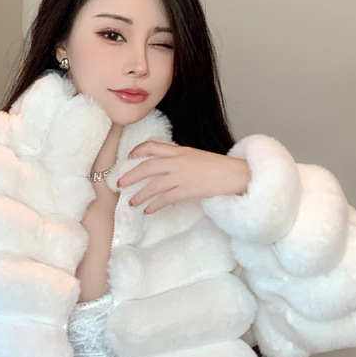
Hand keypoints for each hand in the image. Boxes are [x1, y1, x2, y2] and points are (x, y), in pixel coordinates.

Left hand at [118, 140, 250, 213]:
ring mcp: (182, 176)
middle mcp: (178, 161)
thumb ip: (180, 159)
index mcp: (180, 150)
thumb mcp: (196, 156)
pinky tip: (147, 210)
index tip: (129, 157)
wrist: (236, 174)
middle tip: (119, 184)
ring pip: (153, 185)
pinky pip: (165, 199)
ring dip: (140, 195)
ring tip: (131, 203)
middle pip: (147, 167)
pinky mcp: (188, 190)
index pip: (153, 145)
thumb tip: (166, 167)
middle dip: (130, 176)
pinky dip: (154, 205)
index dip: (138, 150)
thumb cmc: (219, 167)